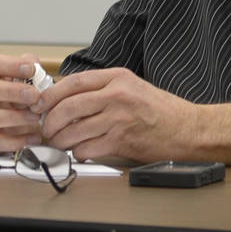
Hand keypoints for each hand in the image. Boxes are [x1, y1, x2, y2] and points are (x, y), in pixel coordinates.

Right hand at [0, 53, 47, 151]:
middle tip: (34, 95)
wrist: (4, 111)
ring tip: (35, 116)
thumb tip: (33, 63)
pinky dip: (16, 141)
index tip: (30, 69)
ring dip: (13, 117)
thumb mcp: (17, 72)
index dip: (10, 66)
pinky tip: (33, 136)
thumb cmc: (10, 89)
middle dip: (11, 92)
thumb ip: (26, 65)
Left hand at [36, 67, 199, 163]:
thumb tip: (68, 99)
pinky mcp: (122, 141)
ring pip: (74, 130)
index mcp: (117, 78)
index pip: (72, 82)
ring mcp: (119, 119)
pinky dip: (78, 153)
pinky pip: (87, 148)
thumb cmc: (162, 111)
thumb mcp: (132, 87)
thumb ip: (103, 89)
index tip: (39, 105)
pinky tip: (79, 153)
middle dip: (49, 121)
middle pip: (67, 107)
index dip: (50, 95)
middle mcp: (116, 95)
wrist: (190, 130)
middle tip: (45, 129)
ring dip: (60, 140)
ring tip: (58, 143)